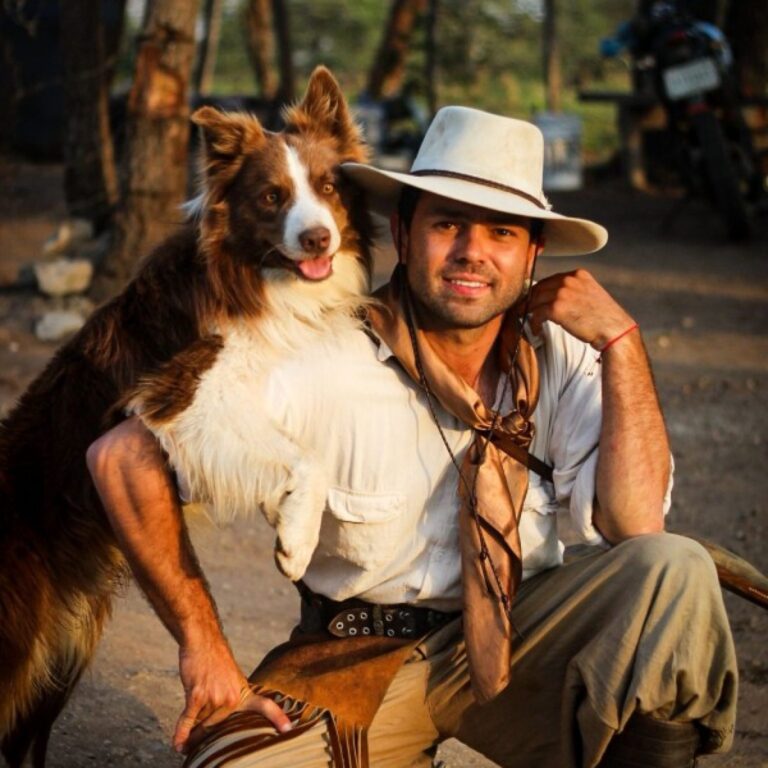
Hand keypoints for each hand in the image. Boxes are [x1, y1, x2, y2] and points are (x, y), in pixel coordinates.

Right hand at [174, 638, 291, 752]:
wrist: (204, 640)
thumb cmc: (215, 660)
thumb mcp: (232, 678)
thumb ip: (231, 699)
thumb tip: (220, 725)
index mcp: (244, 693)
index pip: (264, 706)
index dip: (277, 717)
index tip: (288, 728)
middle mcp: (233, 698)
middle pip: (218, 728)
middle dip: (205, 737)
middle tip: (196, 745)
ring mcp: (216, 697)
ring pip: (202, 725)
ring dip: (191, 735)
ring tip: (185, 742)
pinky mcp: (199, 695)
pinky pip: (189, 720)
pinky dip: (182, 733)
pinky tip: (178, 743)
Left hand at [527, 269, 634, 349]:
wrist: (613, 330)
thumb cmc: (603, 318)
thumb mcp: (590, 294)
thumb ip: (573, 291)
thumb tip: (553, 297)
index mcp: (578, 274)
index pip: (550, 280)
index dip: (540, 291)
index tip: (534, 301)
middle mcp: (569, 280)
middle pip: (539, 288)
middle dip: (531, 301)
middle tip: (524, 311)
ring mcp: (562, 293)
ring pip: (535, 300)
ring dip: (530, 312)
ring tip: (531, 322)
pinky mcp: (557, 308)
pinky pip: (536, 313)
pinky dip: (534, 323)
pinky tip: (537, 330)